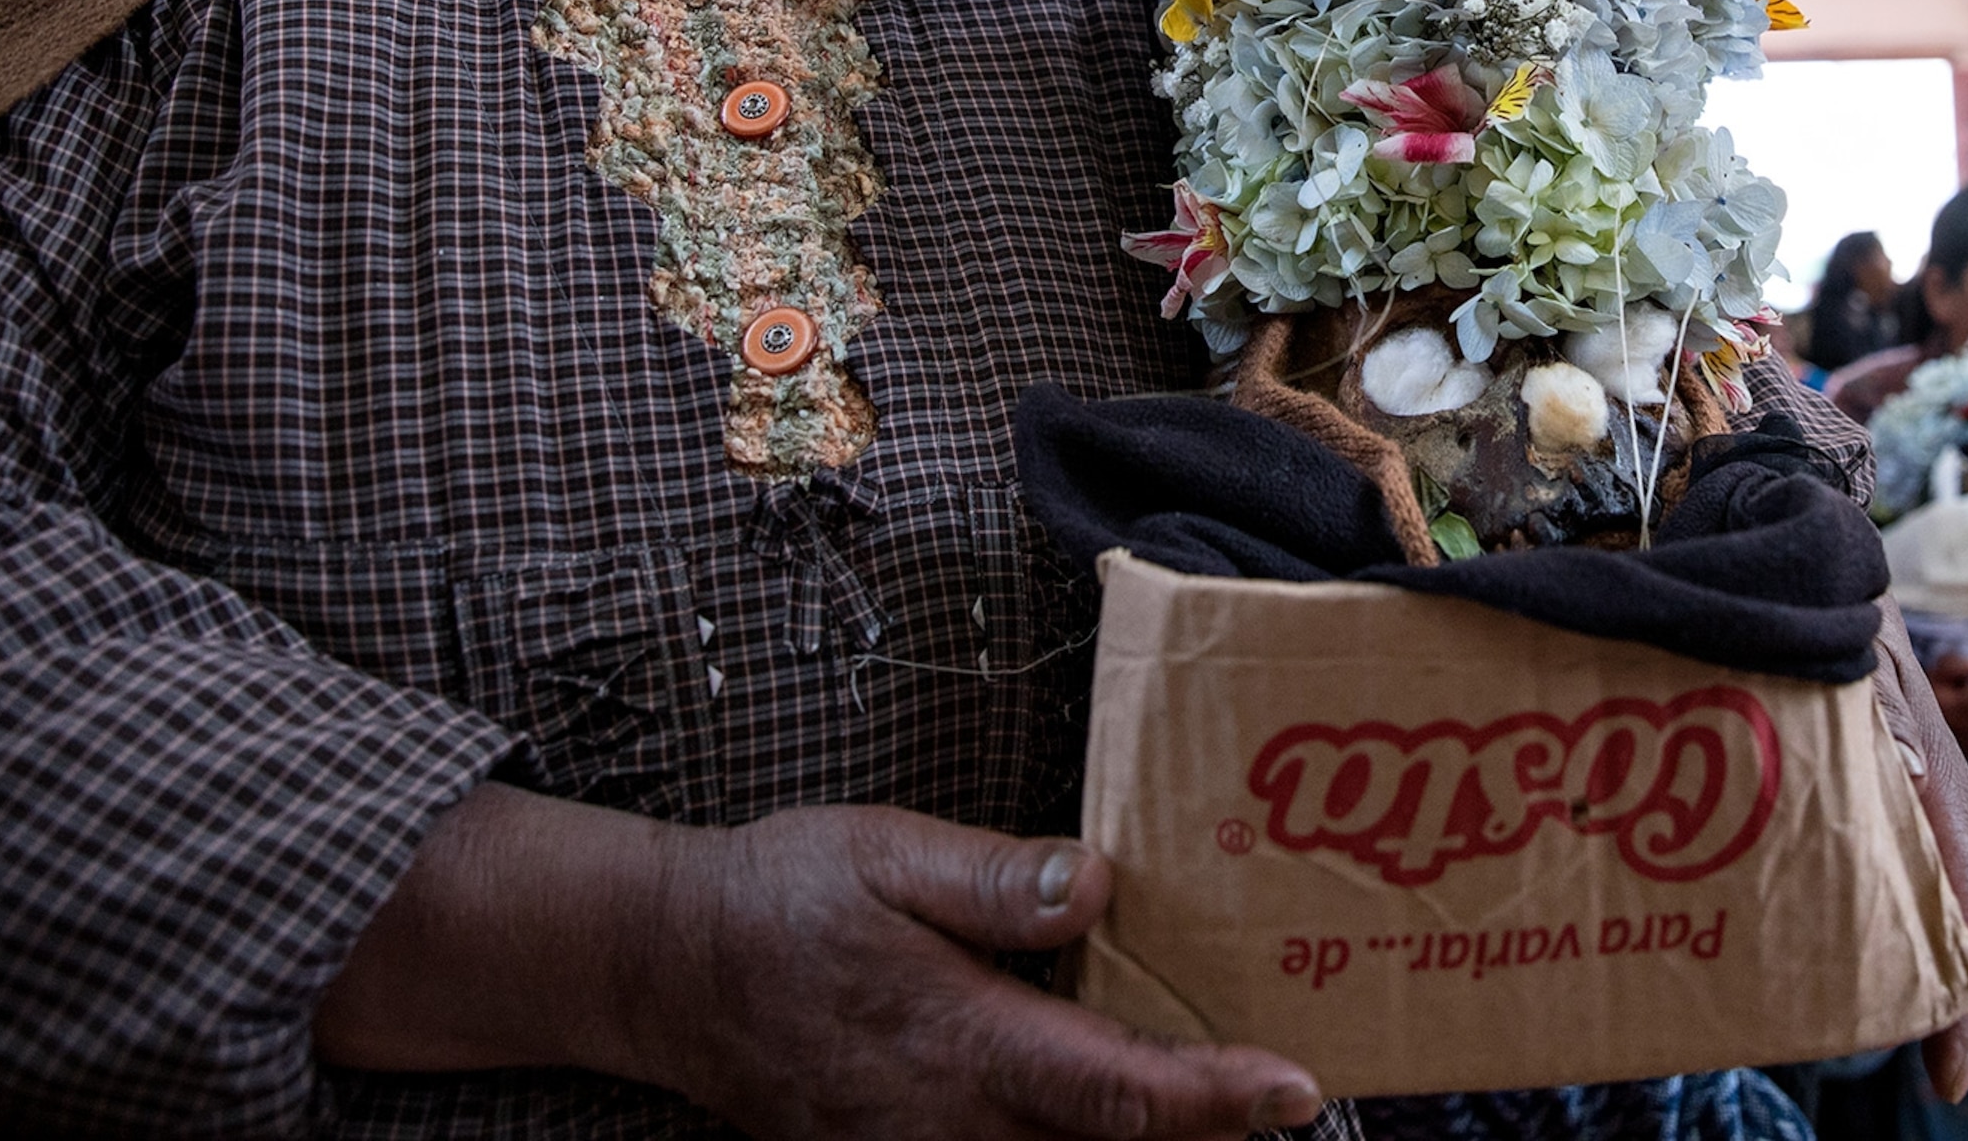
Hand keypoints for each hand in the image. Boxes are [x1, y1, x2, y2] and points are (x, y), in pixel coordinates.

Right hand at [317, 786, 1322, 1140]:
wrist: (673, 971)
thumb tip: (1097, 886)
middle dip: (1205, 1134)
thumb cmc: (785, 898)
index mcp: (961, 1040)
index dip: (1214, 1100)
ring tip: (1223, 1100)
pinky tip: (1122, 1110)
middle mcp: (953, 1122)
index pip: (1116, 1090)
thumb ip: (993, 877)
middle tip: (1285, 1092)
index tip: (1294, 1090)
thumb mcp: (886, 855)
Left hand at [1875, 602, 1967, 1105]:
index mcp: (1948, 803)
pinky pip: (1879, 879)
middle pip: (1949, 932)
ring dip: (1898, 969)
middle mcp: (1939, 821)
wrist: (1842, 587)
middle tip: (1921, 1073)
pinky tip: (1818, 955)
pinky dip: (1864, 925)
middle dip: (1937, 1003)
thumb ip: (1882, 716)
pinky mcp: (1876, 805)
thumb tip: (1901, 772)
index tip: (1953, 1071)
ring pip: (1913, 910)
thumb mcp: (1869, 669)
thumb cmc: (1856, 632)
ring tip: (1856, 1030)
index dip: (1966, 1001)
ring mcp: (1909, 816)